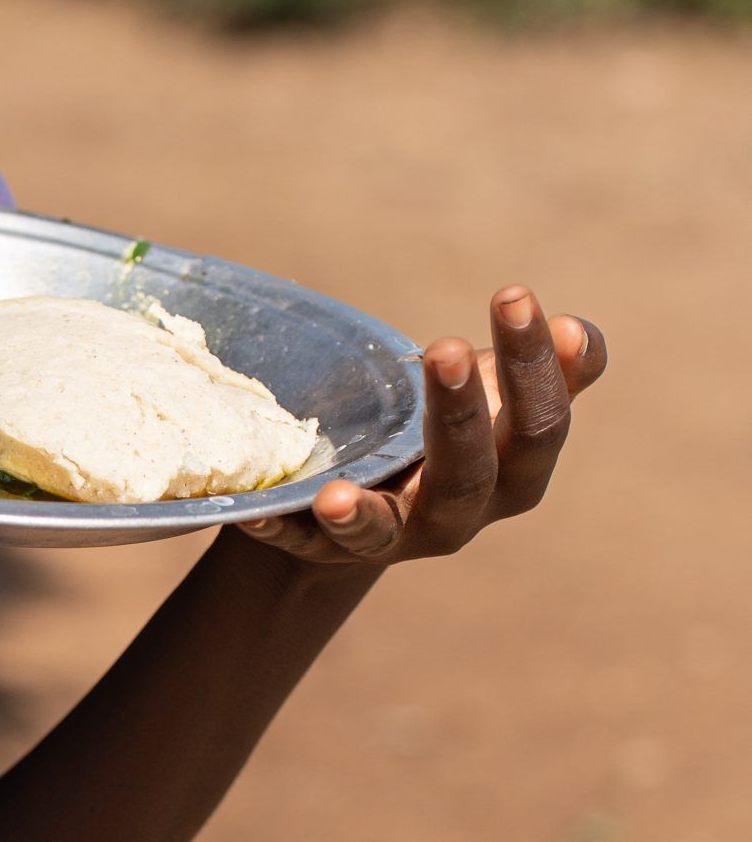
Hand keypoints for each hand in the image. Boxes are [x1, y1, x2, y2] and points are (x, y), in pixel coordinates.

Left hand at [240, 287, 606, 568]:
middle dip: (462, 411)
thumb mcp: (495, 392)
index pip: (539, 423)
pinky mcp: (326, 546)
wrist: (370, 485)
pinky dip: (287, 527)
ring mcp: (395, 535)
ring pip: (389, 526)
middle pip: (472, 473)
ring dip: (364, 510)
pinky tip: (260, 515)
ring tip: (335, 495)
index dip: (536, 365)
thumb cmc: (450, 426)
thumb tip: (581, 331)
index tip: (515, 294)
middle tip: (448, 346)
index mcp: (514, 471)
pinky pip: (305, 542)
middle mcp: (462, 512)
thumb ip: (551, 366)